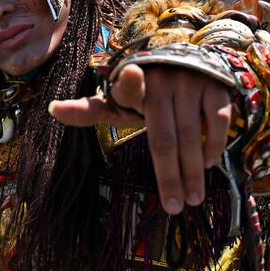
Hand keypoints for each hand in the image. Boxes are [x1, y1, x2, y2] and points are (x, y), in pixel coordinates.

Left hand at [49, 64, 232, 214]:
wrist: (184, 62)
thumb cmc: (146, 93)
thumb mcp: (119, 102)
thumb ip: (90, 110)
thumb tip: (52, 108)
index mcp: (132, 84)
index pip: (127, 88)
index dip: (127, 84)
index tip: (128, 74)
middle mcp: (161, 81)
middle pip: (164, 137)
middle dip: (170, 176)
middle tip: (175, 207)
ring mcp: (190, 82)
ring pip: (191, 134)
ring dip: (193, 171)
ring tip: (192, 199)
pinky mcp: (214, 85)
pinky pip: (217, 120)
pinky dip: (213, 144)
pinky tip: (208, 163)